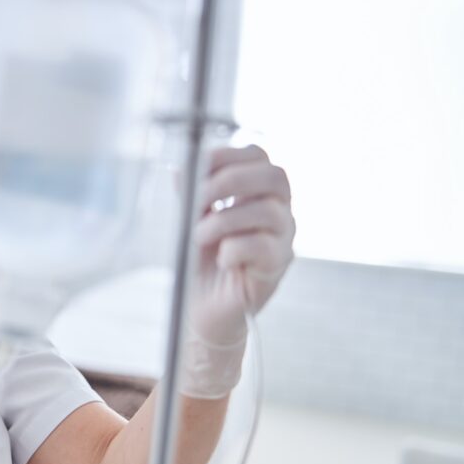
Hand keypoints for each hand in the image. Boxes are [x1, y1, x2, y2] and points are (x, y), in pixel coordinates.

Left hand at [180, 145, 294, 397]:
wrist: (202, 309)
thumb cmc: (201, 262)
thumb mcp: (190, 220)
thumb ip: (190, 194)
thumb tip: (181, 167)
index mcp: (258, 192)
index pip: (259, 156)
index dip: (229, 155)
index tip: (199, 165)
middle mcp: (278, 211)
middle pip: (276, 177)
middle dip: (231, 181)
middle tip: (198, 198)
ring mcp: (283, 239)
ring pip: (268, 212)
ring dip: (224, 220)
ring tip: (198, 237)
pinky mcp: (277, 268)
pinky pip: (264, 247)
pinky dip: (234, 249)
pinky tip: (221, 259)